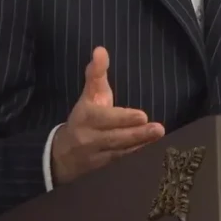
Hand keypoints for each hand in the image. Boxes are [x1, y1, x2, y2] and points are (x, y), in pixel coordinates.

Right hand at [50, 47, 163, 184]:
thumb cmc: (85, 117)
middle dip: (137, 134)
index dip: (123, 118)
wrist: (62, 154)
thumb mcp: (90, 94)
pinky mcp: (103, 170)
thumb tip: (100, 50)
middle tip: (158, 129)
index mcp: (86, 117)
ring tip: (158, 140)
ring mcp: (96, 156)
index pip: (105, 118)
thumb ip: (96, 73)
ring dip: (140, 147)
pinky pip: (120, 165)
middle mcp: (89, 138)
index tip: (142, 116)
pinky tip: (150, 154)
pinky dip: (135, 159)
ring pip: (120, 153)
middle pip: (115, 137)